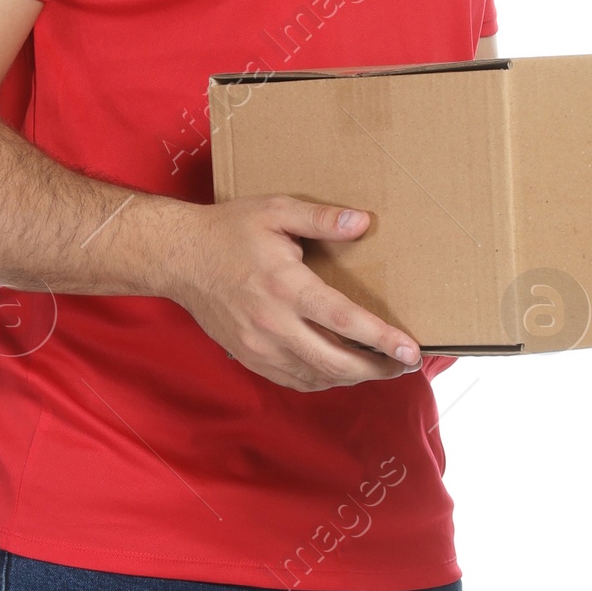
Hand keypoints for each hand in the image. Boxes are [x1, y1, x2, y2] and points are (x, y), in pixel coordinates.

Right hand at [161, 197, 423, 391]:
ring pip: (318, 377)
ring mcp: (260, 347)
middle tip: (407, 365)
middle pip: (336, 362)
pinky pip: (296, 380)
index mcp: (285, 287)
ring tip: (381, 367)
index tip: (412, 350)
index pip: (344, 321)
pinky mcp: (250, 358)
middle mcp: (273, 324)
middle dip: (378, 368)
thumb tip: (362, 222)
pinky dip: (324, 380)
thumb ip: (321, 218)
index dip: (382, 339)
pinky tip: (341, 370)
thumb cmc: (229, 231)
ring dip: (354, 377)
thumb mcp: (276, 211)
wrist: (179, 259)